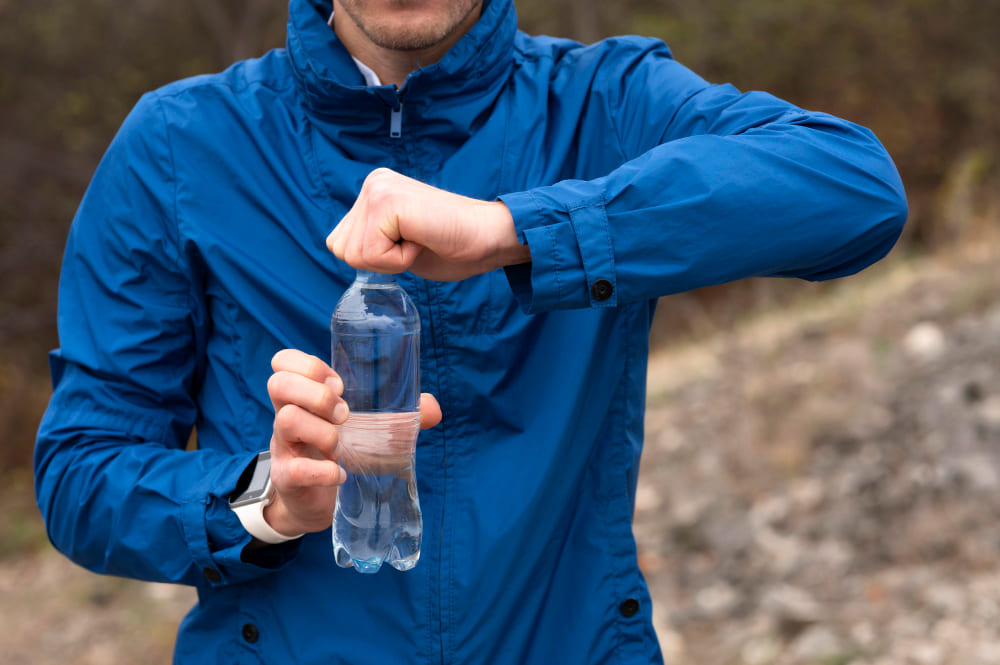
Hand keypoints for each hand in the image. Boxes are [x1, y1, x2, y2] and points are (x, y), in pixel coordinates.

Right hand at [263, 349, 441, 536]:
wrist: (317, 502)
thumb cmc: (340, 453)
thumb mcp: (365, 430)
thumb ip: (398, 416)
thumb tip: (433, 407)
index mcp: (302, 397)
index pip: (283, 361)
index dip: (309, 365)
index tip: (340, 385)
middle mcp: (285, 415)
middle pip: (279, 383)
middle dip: (319, 395)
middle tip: (345, 415)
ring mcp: (283, 447)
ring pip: (288, 420)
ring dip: (323, 432)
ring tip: (341, 447)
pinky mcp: (287, 479)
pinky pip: (296, 469)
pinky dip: (324, 471)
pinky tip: (341, 475)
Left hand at [327, 168, 529, 280]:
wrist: (490, 238)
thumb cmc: (453, 245)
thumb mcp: (398, 241)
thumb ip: (371, 238)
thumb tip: (342, 249)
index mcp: (373, 190)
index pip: (339, 243)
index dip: (374, 259)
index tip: (410, 243)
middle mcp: (372, 183)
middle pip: (340, 249)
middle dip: (378, 260)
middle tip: (416, 242)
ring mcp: (378, 189)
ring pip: (353, 254)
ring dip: (390, 260)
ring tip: (419, 240)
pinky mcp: (388, 201)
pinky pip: (372, 253)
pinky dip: (399, 260)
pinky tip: (422, 240)